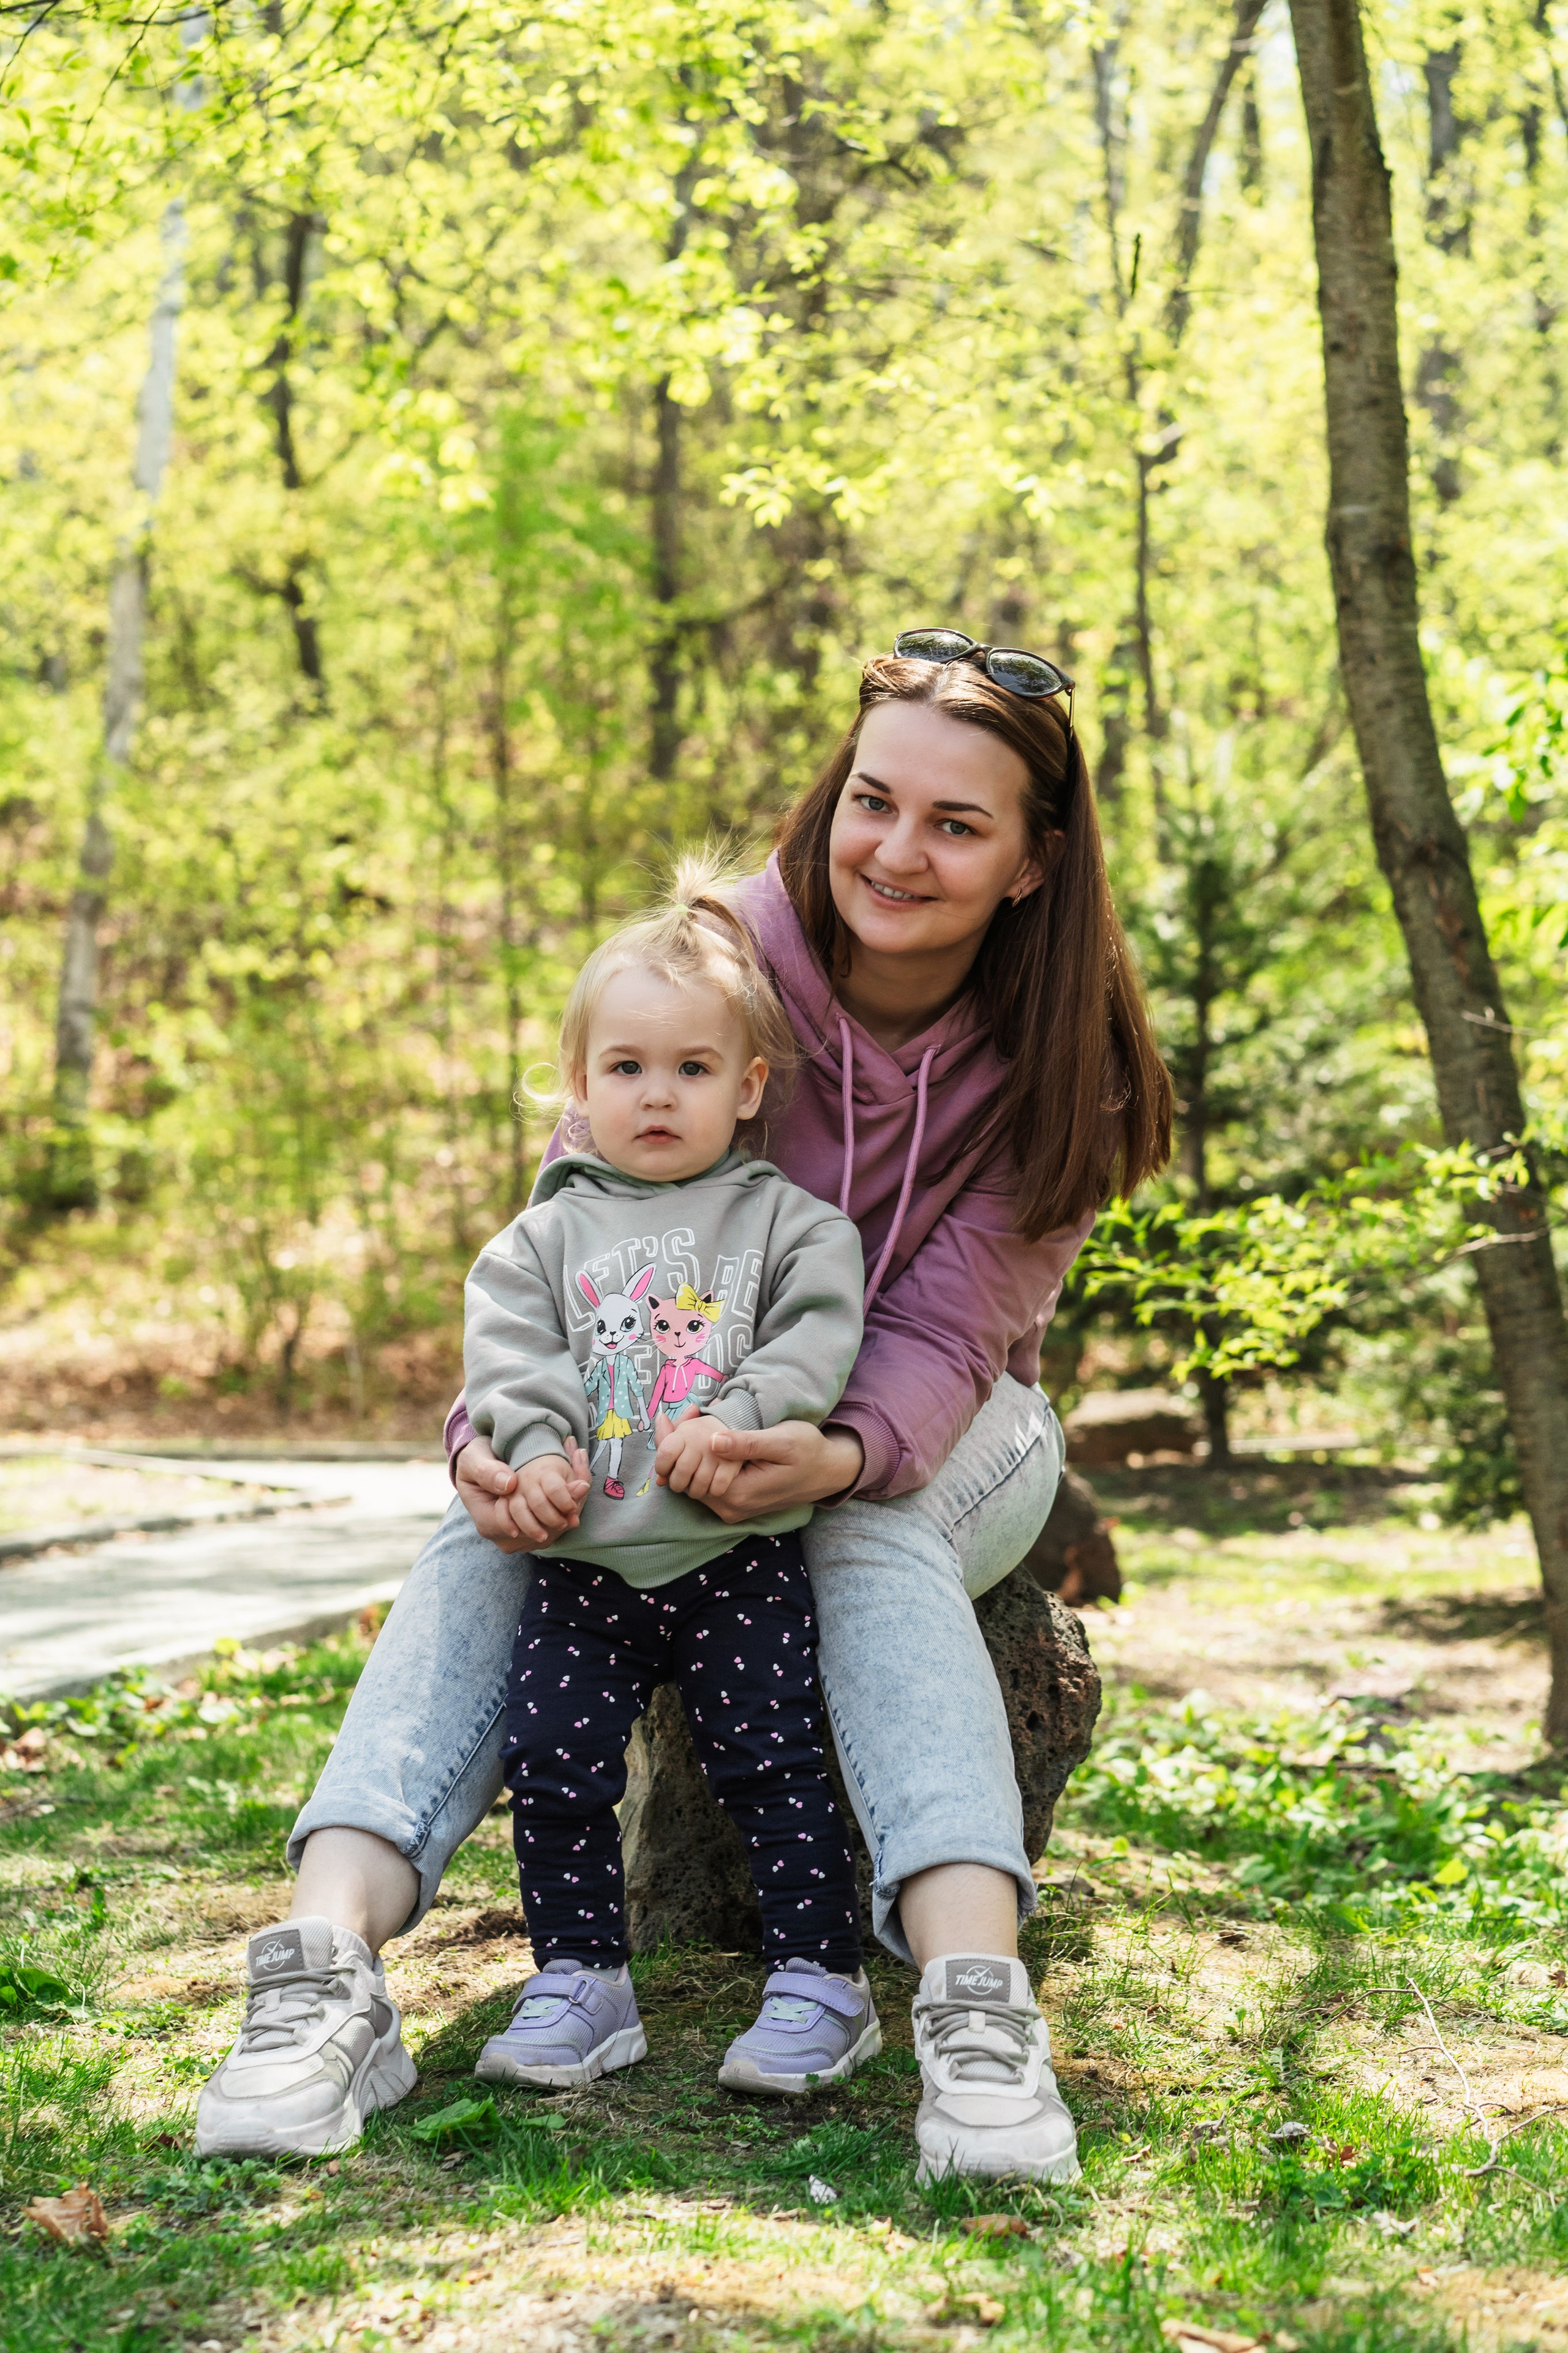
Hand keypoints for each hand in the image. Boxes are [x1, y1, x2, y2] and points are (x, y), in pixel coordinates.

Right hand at [455, 1435, 589, 1551]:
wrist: (475, 1466)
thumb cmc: (473, 1461)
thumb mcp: (474, 1460)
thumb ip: (488, 1472)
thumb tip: (510, 1484)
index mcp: (488, 1522)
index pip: (527, 1525)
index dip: (553, 1508)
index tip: (573, 1487)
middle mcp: (502, 1537)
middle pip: (543, 1532)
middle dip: (565, 1510)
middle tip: (582, 1484)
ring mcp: (514, 1539)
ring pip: (549, 1533)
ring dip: (566, 1513)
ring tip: (580, 1487)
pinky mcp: (524, 1535)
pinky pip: (549, 1531)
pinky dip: (561, 1514)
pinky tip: (571, 1497)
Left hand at [657, 1421, 863, 1523]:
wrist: (829, 1471)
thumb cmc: (809, 1451)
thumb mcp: (781, 1441)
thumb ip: (746, 1444)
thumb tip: (712, 1441)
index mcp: (738, 1494)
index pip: (688, 1472)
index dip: (674, 1444)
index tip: (667, 1418)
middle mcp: (731, 1508)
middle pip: (687, 1480)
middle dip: (675, 1449)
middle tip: (671, 1417)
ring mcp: (734, 1509)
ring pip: (695, 1482)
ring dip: (686, 1456)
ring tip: (684, 1423)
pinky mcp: (737, 1504)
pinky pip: (708, 1485)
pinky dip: (700, 1464)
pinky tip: (700, 1440)